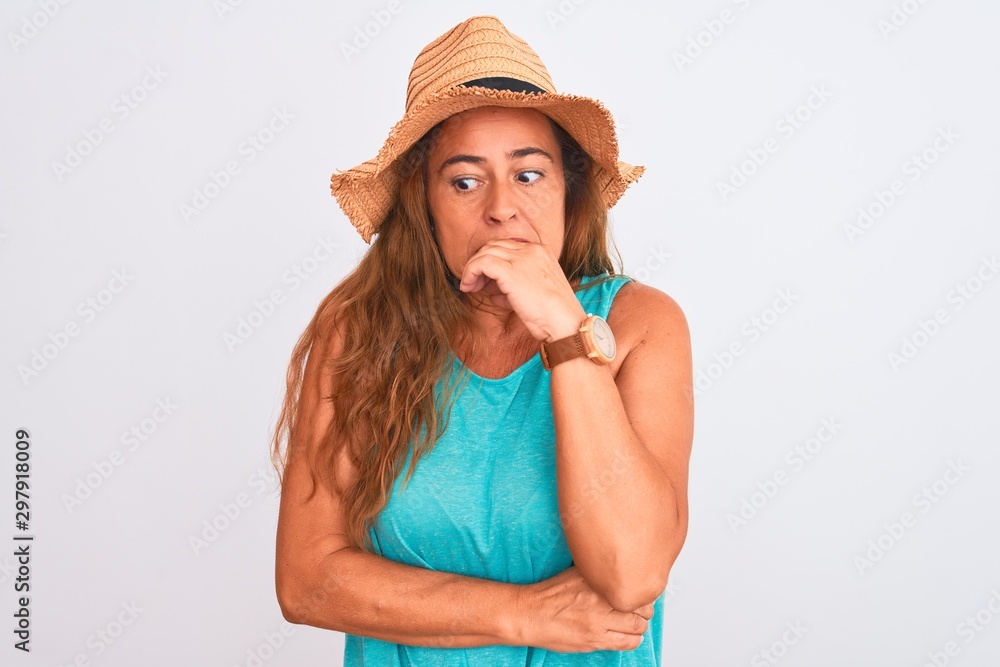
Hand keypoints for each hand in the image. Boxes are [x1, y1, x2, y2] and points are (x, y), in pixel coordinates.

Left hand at [457, 239, 586, 341]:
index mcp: (541, 251)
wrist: (566, 324)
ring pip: (484, 252)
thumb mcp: (538, 293)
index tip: (485, 279)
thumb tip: (495, 294)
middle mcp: (531, 249)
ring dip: (472, 269)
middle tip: (474, 283)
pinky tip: (468, 287)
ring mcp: (521, 258)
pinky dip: (470, 273)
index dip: (492, 260)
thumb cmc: (554, 315)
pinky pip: (481, 263)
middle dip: (480, 262)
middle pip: (493, 246)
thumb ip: (518, 286)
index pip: (507, 246)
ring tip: (469, 286)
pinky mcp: (510, 271)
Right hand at [514, 565, 653, 652]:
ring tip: (634, 623)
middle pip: (641, 607)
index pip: (634, 585)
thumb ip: (596, 573)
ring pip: (637, 627)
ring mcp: (599, 623)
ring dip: (639, 625)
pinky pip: (626, 643)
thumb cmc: (549, 595)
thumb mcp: (575, 573)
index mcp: (596, 583)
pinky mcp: (595, 641)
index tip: (639, 591)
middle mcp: (600, 602)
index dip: (640, 590)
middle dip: (644, 609)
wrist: (530, 614)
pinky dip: (632, 640)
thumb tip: (614, 568)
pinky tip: (627, 635)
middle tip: (640, 608)